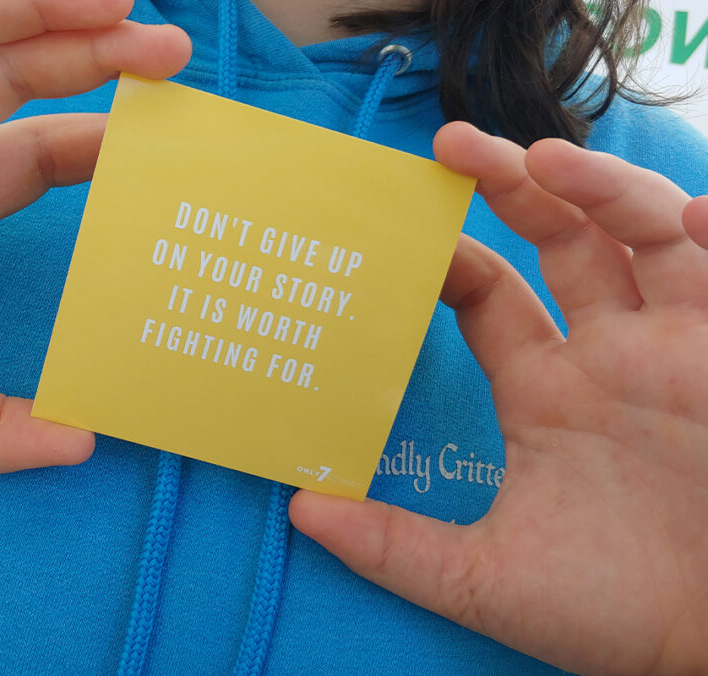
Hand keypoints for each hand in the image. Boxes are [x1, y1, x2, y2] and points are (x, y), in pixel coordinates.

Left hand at [290, 122, 707, 674]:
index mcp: (545, 391)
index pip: (488, 297)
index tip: (396, 231)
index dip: (446, 261)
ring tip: (543, 159)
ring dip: (597, 189)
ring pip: (639, 234)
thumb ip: (392, 545)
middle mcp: (606, 354)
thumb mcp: (484, 578)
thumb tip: (298, 511)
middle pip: (559, 240)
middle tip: (452, 146)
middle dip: (511, 187)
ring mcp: (676, 347)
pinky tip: (687, 217)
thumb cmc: (609, 611)